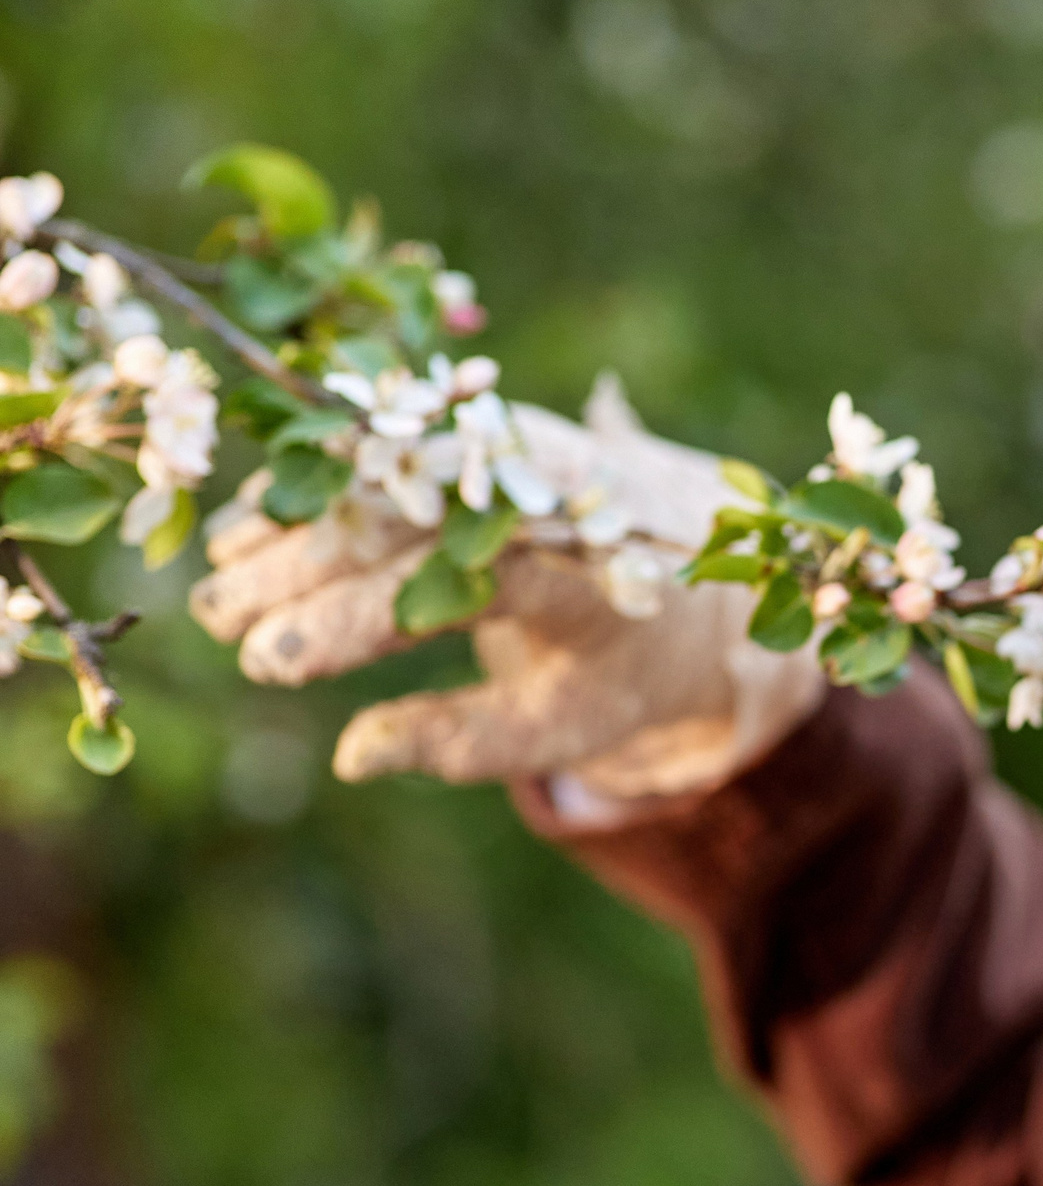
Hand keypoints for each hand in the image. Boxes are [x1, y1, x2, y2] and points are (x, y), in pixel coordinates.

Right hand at [188, 377, 824, 801]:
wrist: (683, 579)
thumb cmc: (610, 673)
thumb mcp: (558, 727)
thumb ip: (463, 743)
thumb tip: (351, 758)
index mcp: (586, 579)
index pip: (450, 590)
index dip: (352, 625)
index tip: (271, 665)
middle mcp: (553, 497)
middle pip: (405, 524)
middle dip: (300, 573)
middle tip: (221, 623)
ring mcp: (518, 448)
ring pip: (384, 475)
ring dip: (290, 524)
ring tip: (216, 584)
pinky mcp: (487, 427)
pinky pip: (383, 444)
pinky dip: (310, 485)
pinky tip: (243, 529)